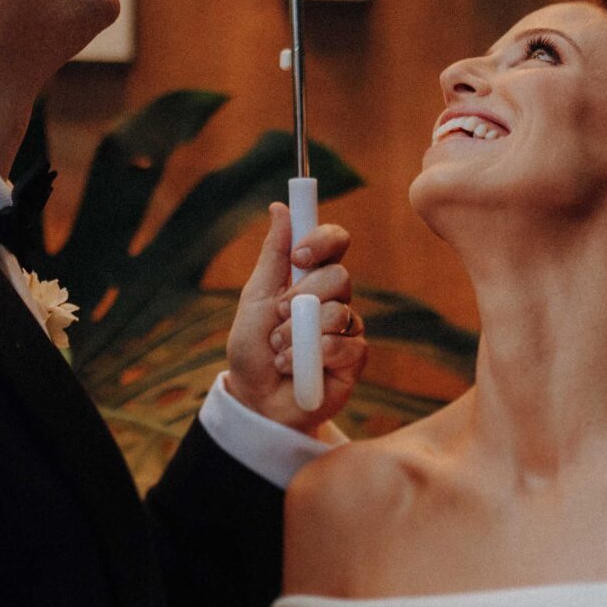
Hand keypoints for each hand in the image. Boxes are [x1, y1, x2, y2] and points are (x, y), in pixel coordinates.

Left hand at [225, 202, 367, 432]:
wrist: (254, 399)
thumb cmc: (253, 348)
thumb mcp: (256, 297)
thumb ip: (273, 255)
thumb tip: (279, 207)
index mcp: (311, 278)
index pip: (335, 243)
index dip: (323, 241)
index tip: (299, 255)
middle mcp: (334, 299)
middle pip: (340, 277)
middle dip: (301, 299)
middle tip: (278, 316)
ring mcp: (346, 329)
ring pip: (339, 313)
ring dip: (298, 334)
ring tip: (280, 351)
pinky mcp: (354, 360)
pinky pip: (344, 346)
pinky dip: (310, 357)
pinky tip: (294, 369)